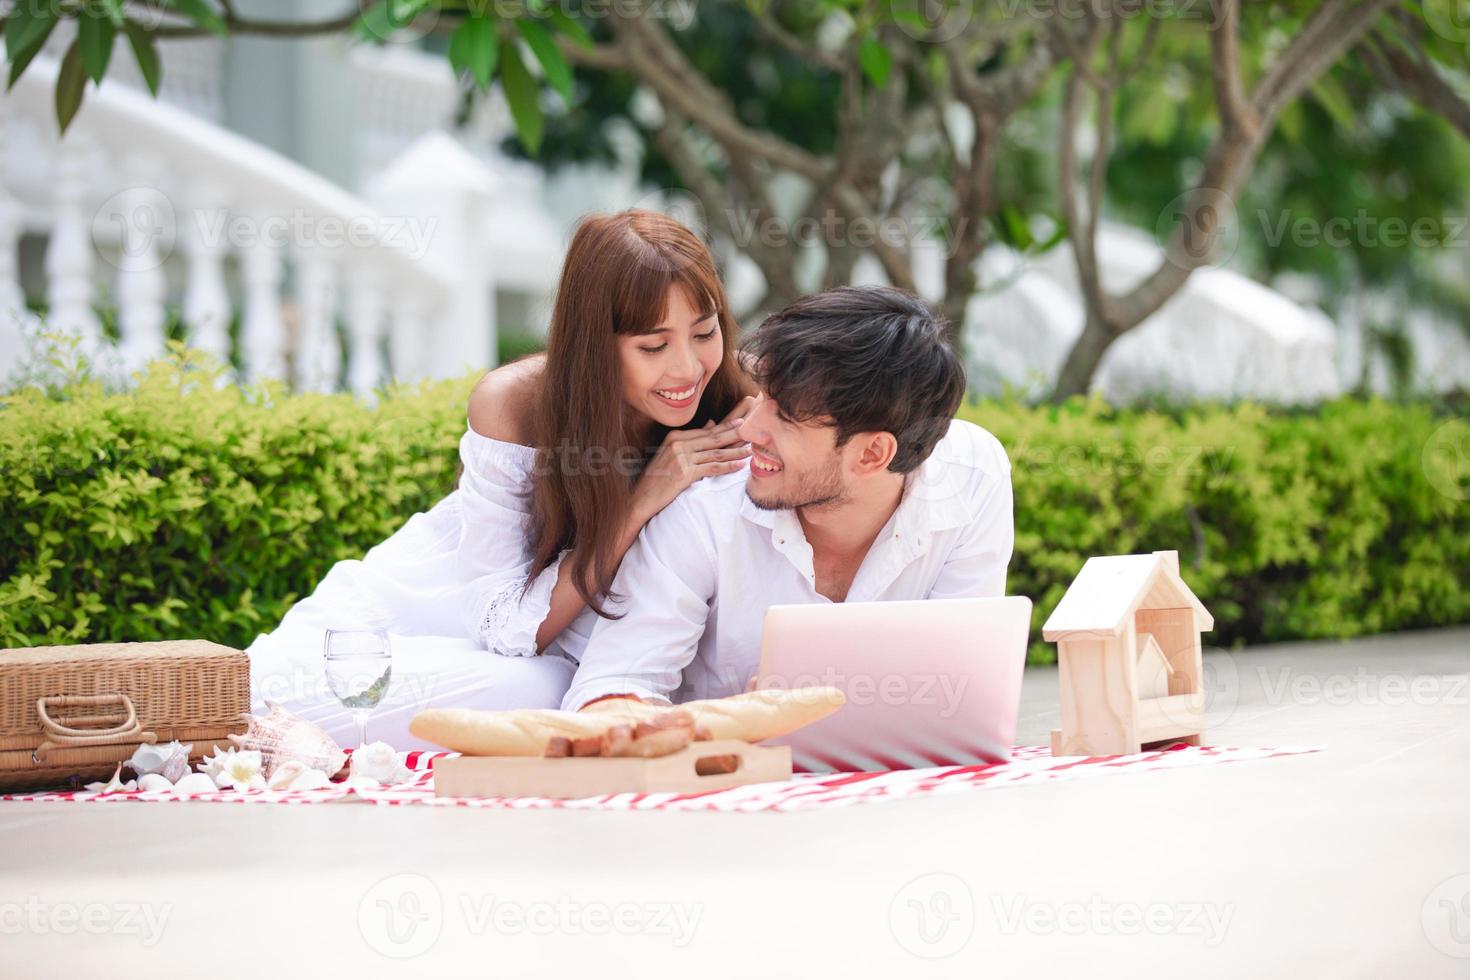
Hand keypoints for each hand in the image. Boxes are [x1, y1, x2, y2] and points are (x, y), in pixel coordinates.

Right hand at [631, 396, 753, 522]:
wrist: (640, 498)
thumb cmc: (656, 478)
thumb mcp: (670, 454)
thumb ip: (691, 439)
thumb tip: (711, 423)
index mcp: (675, 437)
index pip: (706, 431)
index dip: (726, 426)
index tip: (742, 422)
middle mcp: (678, 444)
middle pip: (713, 438)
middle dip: (735, 434)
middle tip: (752, 430)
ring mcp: (681, 458)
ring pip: (715, 453)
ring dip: (735, 452)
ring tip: (751, 450)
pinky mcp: (684, 473)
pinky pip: (711, 468)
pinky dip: (727, 467)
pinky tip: (740, 466)